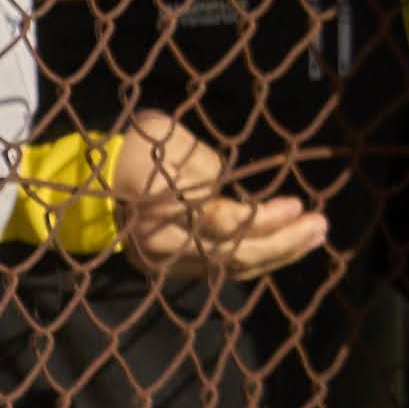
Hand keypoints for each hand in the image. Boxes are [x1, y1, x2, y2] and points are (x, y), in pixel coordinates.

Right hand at [109, 111, 331, 281]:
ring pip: (232, 268)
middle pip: (234, 254)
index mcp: (162, 207)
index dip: (263, 219)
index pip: (222, 224)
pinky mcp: (175, 269)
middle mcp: (166, 245)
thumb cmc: (132, 149)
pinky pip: (223, 269)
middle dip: (283, 243)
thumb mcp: (164, 138)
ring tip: (314, 236)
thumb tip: (227, 188)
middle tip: (321, 225)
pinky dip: (257, 259)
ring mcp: (170, 263)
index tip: (298, 205)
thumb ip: (202, 164)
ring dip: (278, 254)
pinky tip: (284, 247)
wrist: (87, 188)